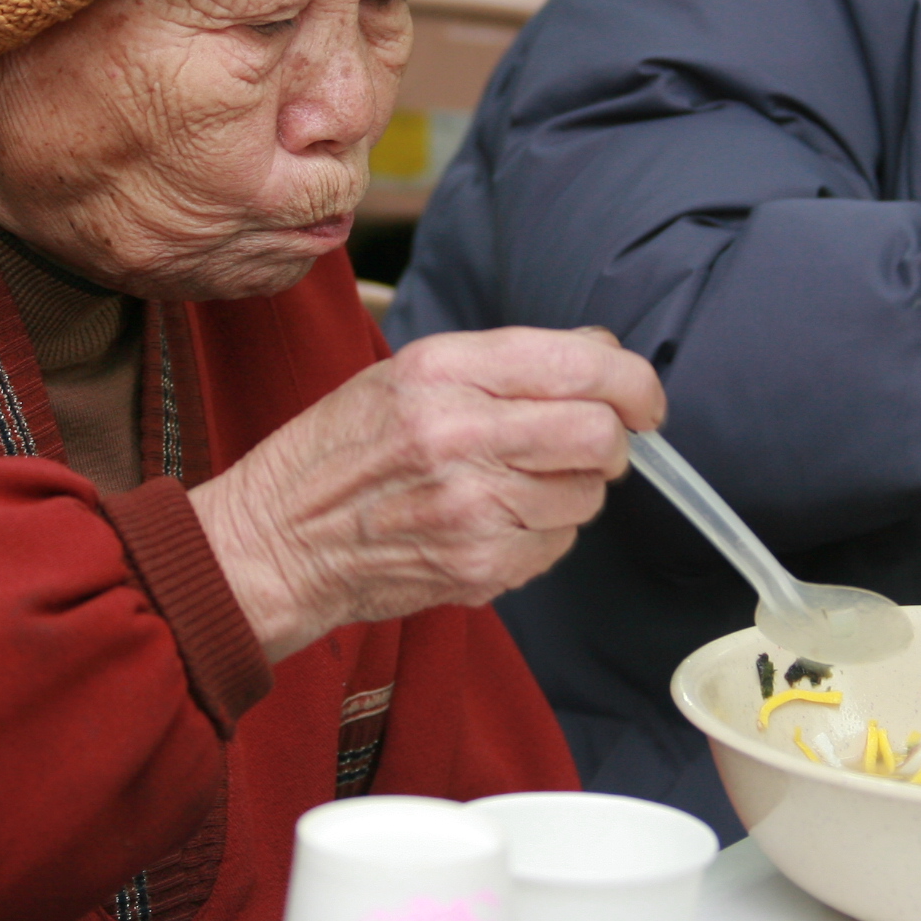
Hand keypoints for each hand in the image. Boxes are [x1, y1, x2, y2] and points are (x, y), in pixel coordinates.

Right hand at [189, 326, 662, 658]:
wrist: (278, 540)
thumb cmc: (339, 452)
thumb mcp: (407, 373)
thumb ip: (506, 362)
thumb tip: (603, 355)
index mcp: (442, 370)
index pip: (581, 366)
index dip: (634, 383)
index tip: (642, 400)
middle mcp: (459, 435)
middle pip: (600, 436)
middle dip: (611, 441)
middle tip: (587, 444)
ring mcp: (470, 508)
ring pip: (587, 496)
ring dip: (571, 490)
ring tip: (513, 484)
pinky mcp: (478, 566)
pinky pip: (558, 545)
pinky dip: (542, 533)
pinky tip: (490, 522)